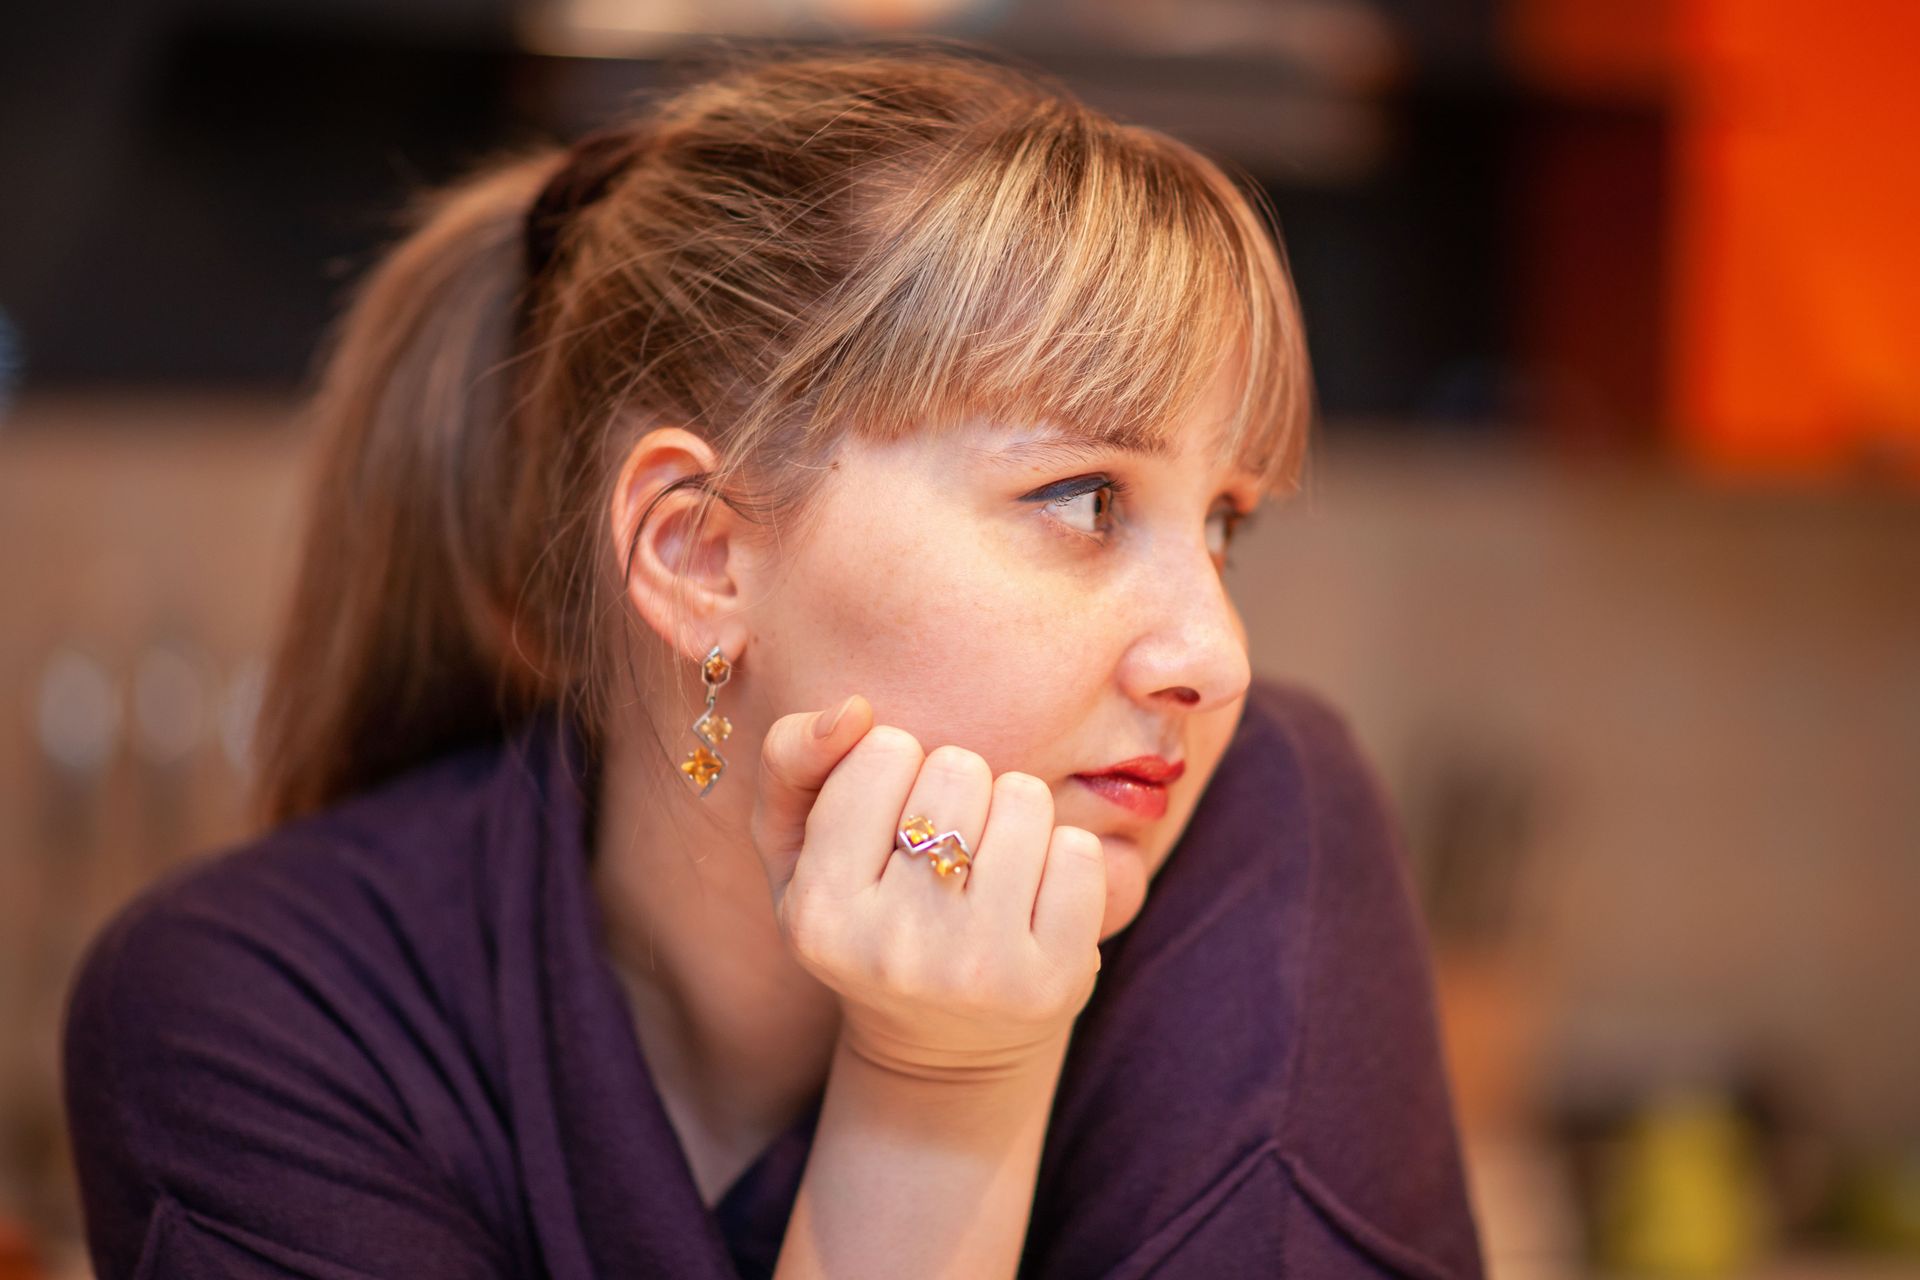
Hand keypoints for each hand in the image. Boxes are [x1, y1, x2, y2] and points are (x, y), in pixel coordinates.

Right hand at [751, 695, 1106, 1081]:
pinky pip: (1082, 851)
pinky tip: (1036, 901)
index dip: (895, 770)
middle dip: (959, 791)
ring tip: (991, 871)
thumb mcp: (799, 848)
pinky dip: (1066, 857)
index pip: (884, 750)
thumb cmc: (868, 921)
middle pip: (958, 768)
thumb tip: (852, 711)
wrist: (945, 1048)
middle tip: (945, 854)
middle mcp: (893, 949)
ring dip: (1015, 816)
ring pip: (1023, 798)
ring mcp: (979, 969)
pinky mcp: (1054, 981)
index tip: (889, 824)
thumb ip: (792, 761)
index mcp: (817, 911)